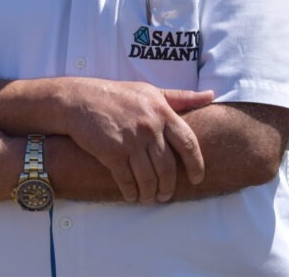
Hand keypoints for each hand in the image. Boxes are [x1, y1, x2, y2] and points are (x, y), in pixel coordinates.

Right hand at [60, 79, 211, 203]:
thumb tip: (211, 95)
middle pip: (168, 167)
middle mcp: (149, 127)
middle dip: (169, 186)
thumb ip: (181, 97)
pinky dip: (131, 192)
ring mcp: (131, 140)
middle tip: (166, 195)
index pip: (189, 143)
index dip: (196, 165)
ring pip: (149, 178)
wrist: (78, 100)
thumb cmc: (116, 95)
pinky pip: (127, 180)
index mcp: (162, 111)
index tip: (197, 178)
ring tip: (148, 198)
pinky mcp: (112, 152)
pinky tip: (131, 195)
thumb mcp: (150, 91)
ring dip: (150, 193)